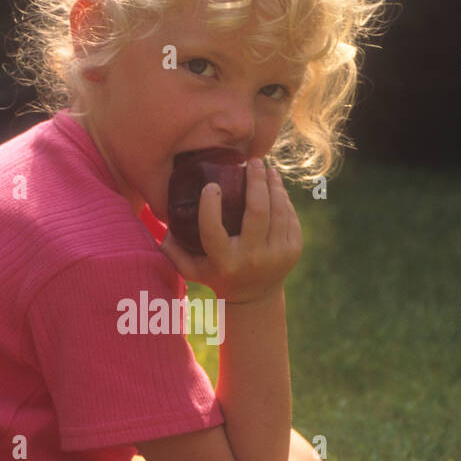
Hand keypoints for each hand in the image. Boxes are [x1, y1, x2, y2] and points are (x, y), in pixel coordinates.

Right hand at [161, 159, 302, 302]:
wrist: (255, 298)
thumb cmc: (216, 275)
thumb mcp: (190, 269)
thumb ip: (173, 249)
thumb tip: (166, 222)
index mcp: (225, 262)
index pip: (213, 231)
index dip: (210, 206)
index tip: (210, 186)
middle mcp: (252, 259)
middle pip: (257, 211)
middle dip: (255, 181)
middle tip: (252, 161)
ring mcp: (277, 255)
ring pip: (278, 210)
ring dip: (273, 185)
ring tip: (266, 169)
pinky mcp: (293, 250)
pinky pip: (289, 216)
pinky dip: (282, 199)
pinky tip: (275, 187)